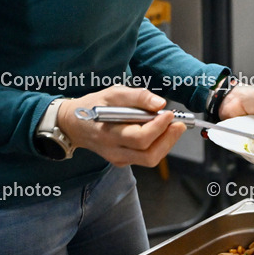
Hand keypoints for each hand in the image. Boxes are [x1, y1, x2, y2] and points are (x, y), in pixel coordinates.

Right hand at [57, 87, 185, 167]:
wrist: (74, 125)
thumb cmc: (94, 105)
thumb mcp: (113, 93)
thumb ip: (137, 96)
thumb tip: (160, 104)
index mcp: (108, 133)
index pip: (139, 138)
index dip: (158, 127)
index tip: (169, 113)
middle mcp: (114, 150)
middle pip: (148, 155)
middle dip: (168, 139)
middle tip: (179, 123)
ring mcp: (118, 158)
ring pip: (149, 159)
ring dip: (166, 143)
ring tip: (173, 127)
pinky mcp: (123, 160)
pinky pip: (146, 158)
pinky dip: (158, 146)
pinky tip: (160, 132)